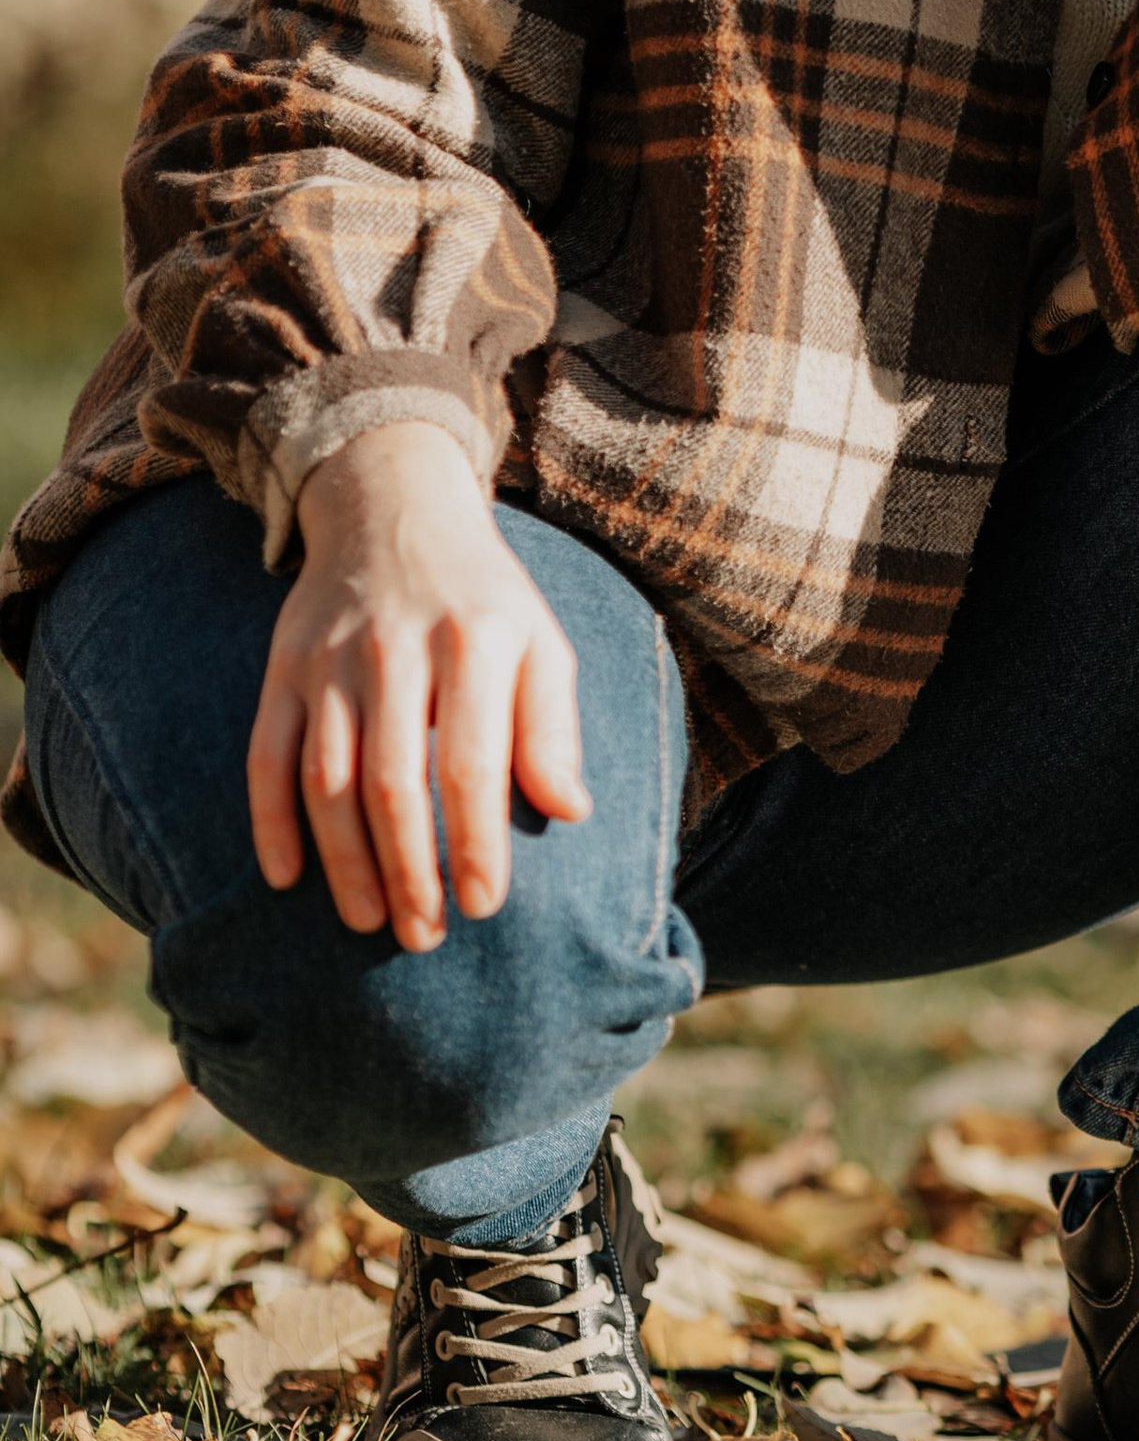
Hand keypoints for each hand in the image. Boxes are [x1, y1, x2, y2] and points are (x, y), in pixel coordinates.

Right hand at [247, 421, 588, 950]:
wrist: (390, 506)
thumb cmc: (481, 596)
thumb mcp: (539, 640)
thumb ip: (552, 725)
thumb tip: (570, 811)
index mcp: (474, 641)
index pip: (472, 762)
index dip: (476, 842)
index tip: (485, 906)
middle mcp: (396, 648)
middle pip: (393, 782)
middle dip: (408, 870)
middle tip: (425, 934)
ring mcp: (330, 659)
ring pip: (325, 778)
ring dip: (344, 861)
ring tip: (368, 920)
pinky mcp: (282, 668)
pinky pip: (265, 755)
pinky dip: (269, 821)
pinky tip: (285, 878)